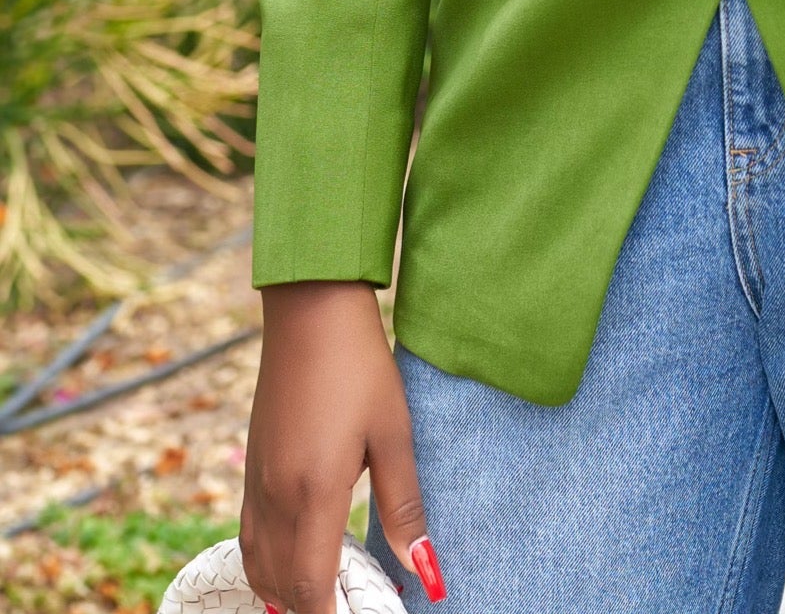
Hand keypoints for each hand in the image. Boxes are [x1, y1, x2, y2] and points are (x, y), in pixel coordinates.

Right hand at [240, 281, 443, 612]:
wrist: (310, 311)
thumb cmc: (360, 366)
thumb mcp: (394, 432)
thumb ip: (404, 504)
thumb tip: (424, 567)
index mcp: (314, 492)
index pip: (312, 586)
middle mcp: (276, 496)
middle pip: (283, 586)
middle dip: (312, 608)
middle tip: (351, 604)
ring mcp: (257, 483)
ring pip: (260, 566)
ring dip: (286, 591)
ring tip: (325, 593)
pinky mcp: (251, 467)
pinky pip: (249, 537)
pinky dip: (267, 564)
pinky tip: (294, 560)